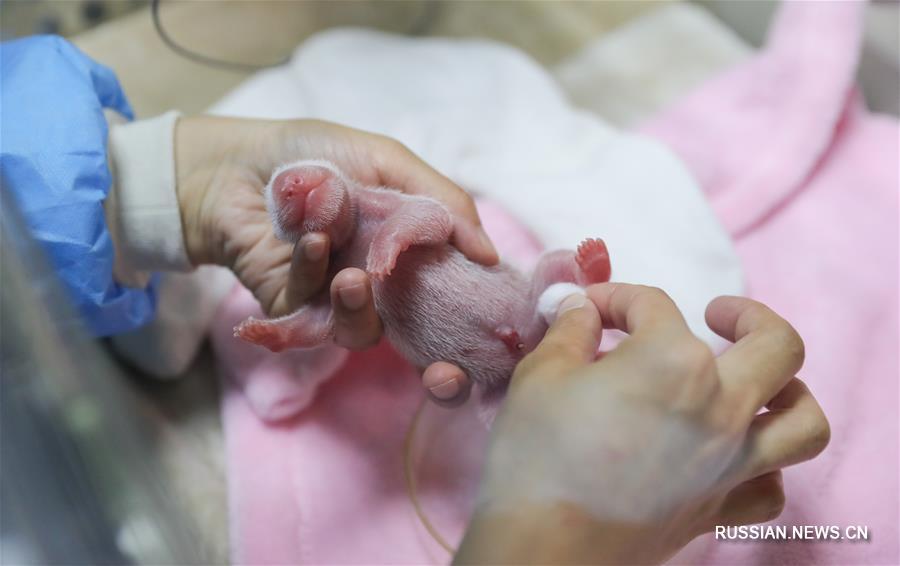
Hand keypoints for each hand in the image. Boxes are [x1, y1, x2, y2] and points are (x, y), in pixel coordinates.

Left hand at [174, 116, 495, 398]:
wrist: (234, 162)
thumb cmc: (312, 154)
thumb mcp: (388, 161)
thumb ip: (443, 203)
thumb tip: (491, 256)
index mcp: (405, 249)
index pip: (449, 294)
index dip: (468, 310)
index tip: (488, 317)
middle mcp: (377, 281)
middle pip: (414, 330)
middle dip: (426, 342)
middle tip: (429, 338)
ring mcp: (335, 301)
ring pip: (364, 332)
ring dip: (359, 304)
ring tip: (352, 274)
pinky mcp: (294, 313)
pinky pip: (312, 317)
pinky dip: (314, 273)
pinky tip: (308, 239)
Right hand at [456, 284, 829, 564]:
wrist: (544, 544)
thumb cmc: (538, 454)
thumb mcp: (541, 374)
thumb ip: (570, 330)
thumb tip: (582, 309)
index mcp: (674, 360)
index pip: (653, 306)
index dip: (616, 299)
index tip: (589, 310)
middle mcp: (721, 406)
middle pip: (777, 345)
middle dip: (749, 315)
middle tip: (717, 313)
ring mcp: (731, 463)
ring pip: (804, 420)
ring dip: (788, 390)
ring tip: (755, 380)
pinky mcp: (720, 508)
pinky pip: (772, 488)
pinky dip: (767, 465)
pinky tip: (735, 452)